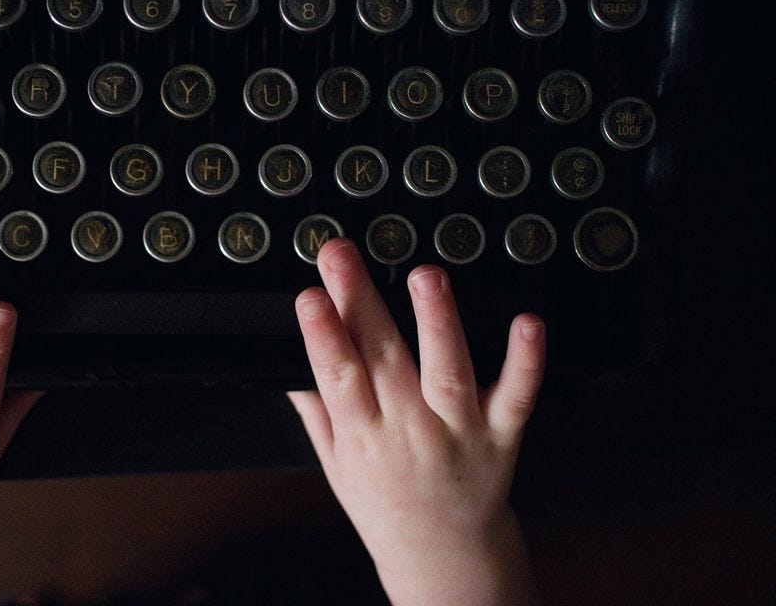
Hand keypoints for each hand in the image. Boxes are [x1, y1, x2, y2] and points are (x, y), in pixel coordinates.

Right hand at [288, 239, 544, 605]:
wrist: (444, 557)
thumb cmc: (386, 505)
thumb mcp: (335, 464)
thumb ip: (315, 410)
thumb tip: (286, 361)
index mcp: (363, 436)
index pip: (337, 378)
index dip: (321, 335)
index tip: (309, 295)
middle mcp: (410, 430)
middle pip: (383, 358)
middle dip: (359, 301)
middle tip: (342, 255)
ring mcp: (459, 431)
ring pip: (448, 370)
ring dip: (436, 321)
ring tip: (424, 276)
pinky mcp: (502, 434)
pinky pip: (518, 395)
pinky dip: (525, 360)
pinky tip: (527, 322)